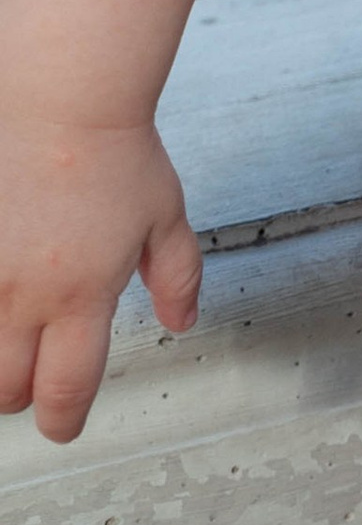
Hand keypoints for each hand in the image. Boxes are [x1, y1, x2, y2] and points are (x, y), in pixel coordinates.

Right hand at [0, 108, 200, 444]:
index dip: (65, 421)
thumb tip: (181, 324)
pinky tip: (3, 299)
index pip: (67, 390)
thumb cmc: (115, 152)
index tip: (64, 424)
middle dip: (23, 395)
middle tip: (34, 377)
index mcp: (82, 296)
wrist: (60, 99)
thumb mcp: (165, 218)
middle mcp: (25, 295)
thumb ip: (178, 278)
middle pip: (7, 389)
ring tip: (11, 346)